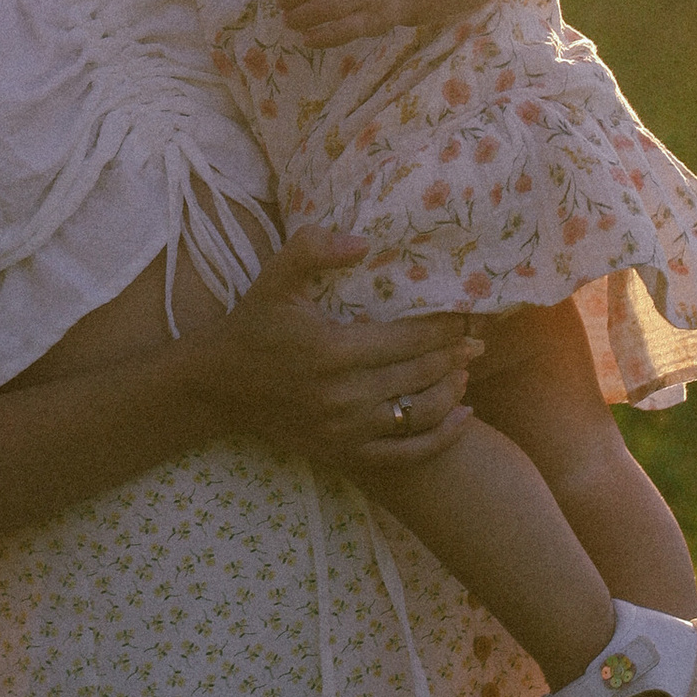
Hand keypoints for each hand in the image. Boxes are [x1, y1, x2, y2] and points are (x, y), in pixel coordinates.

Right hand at [188, 228, 479, 469]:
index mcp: (333, 350)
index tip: (466, 315)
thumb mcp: (276, 278)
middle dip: (455, 355)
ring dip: (452, 391)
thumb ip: (314, 248)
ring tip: (465, 369)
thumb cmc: (254, 325)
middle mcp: (344, 395)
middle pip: (420, 375)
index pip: (410, 339)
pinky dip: (441, 438)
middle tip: (476, 339)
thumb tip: (362, 243)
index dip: (445, 327)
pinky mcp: (344, 453)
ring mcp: (346, 431)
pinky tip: (462, 417)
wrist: (220, 386)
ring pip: (420, 414)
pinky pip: (406, 453)